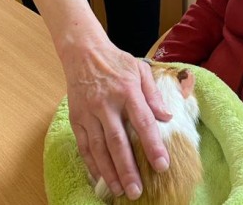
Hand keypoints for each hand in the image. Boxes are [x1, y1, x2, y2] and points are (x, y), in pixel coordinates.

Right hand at [61, 36, 171, 199]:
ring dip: (109, 171)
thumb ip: (153, 94)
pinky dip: (91, 164)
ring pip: (98, 148)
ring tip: (120, 190)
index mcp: (127, 90)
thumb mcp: (140, 69)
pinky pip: (83, 145)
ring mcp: (88, 112)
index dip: (152, 145)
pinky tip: (100, 178)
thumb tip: (167, 117)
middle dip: (128, 169)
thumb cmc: (117, 61)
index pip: (142, 122)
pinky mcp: (75, 118)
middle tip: (137, 191)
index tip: (162, 165)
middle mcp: (106, 103)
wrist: (83, 51)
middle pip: (117, 141)